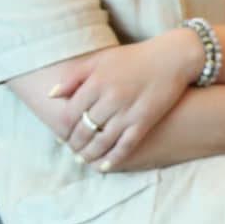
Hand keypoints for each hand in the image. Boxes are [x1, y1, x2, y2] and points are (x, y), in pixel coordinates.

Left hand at [50, 29, 201, 168]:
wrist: (174, 57)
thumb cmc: (135, 57)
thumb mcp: (101, 59)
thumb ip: (74, 76)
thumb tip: (51, 95)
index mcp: (95, 83)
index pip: (68, 116)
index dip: (62, 130)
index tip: (62, 136)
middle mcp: (109, 99)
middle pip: (83, 131)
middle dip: (74, 144)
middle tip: (72, 150)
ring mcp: (128, 111)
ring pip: (101, 141)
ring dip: (89, 154)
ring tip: (84, 159)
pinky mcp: (145, 120)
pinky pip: (125, 145)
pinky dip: (113, 158)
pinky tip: (105, 166)